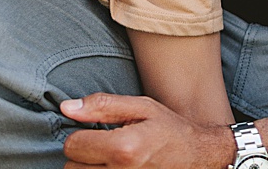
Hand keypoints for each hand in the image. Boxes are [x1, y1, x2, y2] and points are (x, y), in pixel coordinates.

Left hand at [60, 94, 235, 168]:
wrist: (200, 159)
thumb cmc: (171, 131)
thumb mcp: (141, 108)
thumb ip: (102, 106)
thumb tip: (67, 107)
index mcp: (123, 148)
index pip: (72, 146)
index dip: (79, 135)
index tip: (94, 132)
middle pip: (72, 168)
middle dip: (83, 155)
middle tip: (103, 147)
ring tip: (110, 159)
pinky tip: (114, 168)